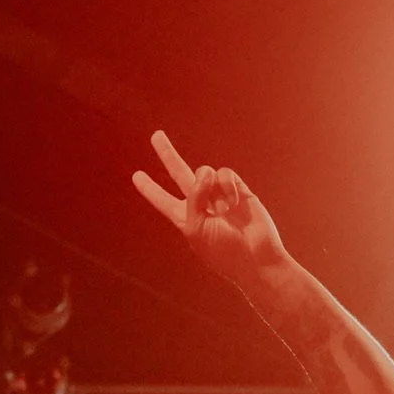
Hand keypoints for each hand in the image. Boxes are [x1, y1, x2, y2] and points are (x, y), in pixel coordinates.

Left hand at [132, 130, 290, 296]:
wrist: (256, 258)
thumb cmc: (223, 251)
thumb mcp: (195, 227)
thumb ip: (193, 196)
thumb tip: (206, 172)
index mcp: (185, 219)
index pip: (162, 200)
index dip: (150, 189)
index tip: (136, 176)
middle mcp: (201, 204)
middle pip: (179, 173)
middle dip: (168, 155)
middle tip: (156, 135)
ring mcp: (220, 195)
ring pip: (205, 172)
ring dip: (211, 188)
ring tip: (224, 211)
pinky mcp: (239, 190)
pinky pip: (224, 174)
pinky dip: (227, 186)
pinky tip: (235, 202)